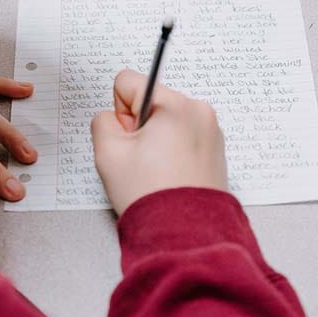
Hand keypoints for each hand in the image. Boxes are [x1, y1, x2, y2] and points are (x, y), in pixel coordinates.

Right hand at [91, 69, 227, 217]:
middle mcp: (198, 111)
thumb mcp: (108, 153)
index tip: (128, 139)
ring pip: (166, 119)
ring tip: (156, 171)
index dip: (118, 112)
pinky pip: (183, 135)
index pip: (128, 82)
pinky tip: (169, 174)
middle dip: (139, 126)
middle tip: (140, 160)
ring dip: (155, 139)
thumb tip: (112, 118)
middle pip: (150, 101)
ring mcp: (211, 130)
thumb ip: (102, 121)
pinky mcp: (215, 148)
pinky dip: (172, 150)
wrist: (185, 234)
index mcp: (175, 105)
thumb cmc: (151, 195)